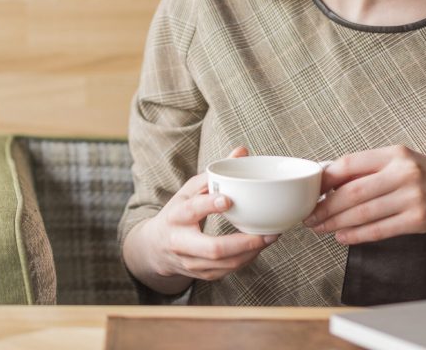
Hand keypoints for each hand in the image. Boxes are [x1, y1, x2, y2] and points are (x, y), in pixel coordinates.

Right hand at [137, 146, 279, 283]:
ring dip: (251, 252)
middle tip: (266, 233)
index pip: (192, 210)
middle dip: (243, 242)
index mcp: (176, 216)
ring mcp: (191, 262)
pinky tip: (258, 248)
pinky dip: (246, 259)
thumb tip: (241, 151)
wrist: (156, 248)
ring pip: (225, 263)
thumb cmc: (178, 213)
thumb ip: (214, 174)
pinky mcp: (202, 274)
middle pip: (213, 248)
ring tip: (270, 238)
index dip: (210, 205)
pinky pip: (228, 271)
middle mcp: (181, 242)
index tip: (229, 199)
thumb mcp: (188, 191)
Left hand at [304, 144, 425, 244]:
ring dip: (337, 222)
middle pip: (353, 192)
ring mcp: (412, 197)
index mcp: (393, 154)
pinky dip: (358, 235)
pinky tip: (342, 237)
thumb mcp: (398, 162)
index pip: (350, 163)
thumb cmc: (423, 176)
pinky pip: (380, 229)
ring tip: (320, 227)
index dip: (326, 178)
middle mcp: (402, 173)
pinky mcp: (419, 220)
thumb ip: (367, 168)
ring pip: (364, 213)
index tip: (310, 189)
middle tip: (309, 215)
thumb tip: (328, 178)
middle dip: (326, 205)